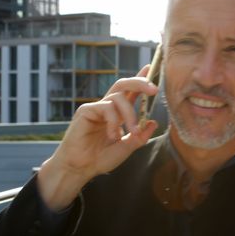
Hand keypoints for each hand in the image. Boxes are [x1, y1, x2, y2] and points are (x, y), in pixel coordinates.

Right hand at [37, 66, 158, 210]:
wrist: (80, 168)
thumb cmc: (100, 158)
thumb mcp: (126, 148)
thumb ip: (139, 136)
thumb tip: (153, 122)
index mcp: (117, 113)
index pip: (130, 92)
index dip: (140, 79)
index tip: (149, 67)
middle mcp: (107, 107)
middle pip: (123, 84)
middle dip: (140, 82)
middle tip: (154, 90)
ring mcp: (96, 107)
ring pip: (118, 97)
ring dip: (130, 114)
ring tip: (131, 132)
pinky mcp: (86, 111)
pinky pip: (106, 107)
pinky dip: (114, 121)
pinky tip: (112, 135)